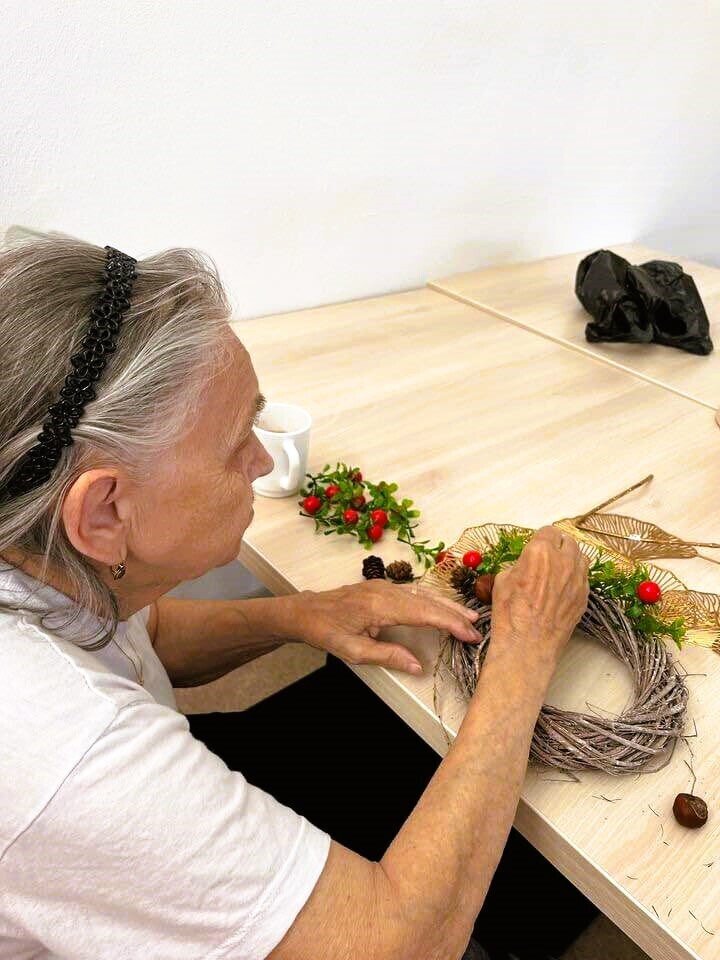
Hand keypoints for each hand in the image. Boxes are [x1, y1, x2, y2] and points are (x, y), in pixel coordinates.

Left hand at [291, 580, 481, 674]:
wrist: (304, 611)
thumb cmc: (326, 632)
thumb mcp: (353, 651)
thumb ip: (387, 656)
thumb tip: (419, 666)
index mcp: (380, 605)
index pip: (424, 613)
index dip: (450, 623)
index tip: (469, 634)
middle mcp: (386, 590)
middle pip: (428, 600)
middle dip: (454, 614)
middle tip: (477, 628)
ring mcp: (384, 586)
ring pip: (423, 594)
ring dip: (446, 605)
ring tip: (468, 617)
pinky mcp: (382, 587)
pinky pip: (414, 592)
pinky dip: (432, 601)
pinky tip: (442, 607)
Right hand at [490, 526, 588, 668]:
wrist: (528, 643)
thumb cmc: (510, 613)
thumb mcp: (502, 580)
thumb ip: (520, 564)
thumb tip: (527, 564)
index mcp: (540, 552)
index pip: (548, 531)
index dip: (541, 538)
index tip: (537, 545)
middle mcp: (563, 561)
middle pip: (568, 541)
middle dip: (558, 545)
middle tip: (548, 555)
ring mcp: (577, 579)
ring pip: (580, 556)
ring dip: (570, 558)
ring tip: (558, 569)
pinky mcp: (584, 595)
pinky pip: (583, 577)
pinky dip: (575, 576)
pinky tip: (562, 587)